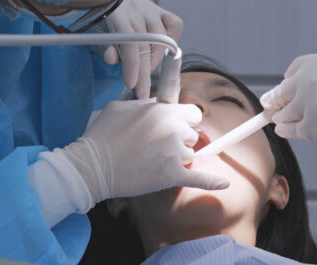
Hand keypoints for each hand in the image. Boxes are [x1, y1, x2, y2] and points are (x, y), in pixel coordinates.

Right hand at [55, 99, 228, 203]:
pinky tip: (223, 185)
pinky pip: (199, 179)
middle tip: (158, 146)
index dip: (185, 120)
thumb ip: (146, 103)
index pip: (193, 112)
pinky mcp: (172, 175)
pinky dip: (211, 183)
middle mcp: (174, 129)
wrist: (93, 166)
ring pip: (190, 155)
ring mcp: (175, 153)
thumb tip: (158, 103)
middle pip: (192, 134)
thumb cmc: (103, 135)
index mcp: (164, 111)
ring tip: (154, 161)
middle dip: (180, 139)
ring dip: (177, 158)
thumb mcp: (122, 106)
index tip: (178, 125)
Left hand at [104, 0, 182, 98]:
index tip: (132, 85)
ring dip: (156, 61)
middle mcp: (139, 14)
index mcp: (120, 18)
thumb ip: (110, 47)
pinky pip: (176, 26)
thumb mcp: (105, 32)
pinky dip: (173, 39)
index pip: (130, 47)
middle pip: (147, 49)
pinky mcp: (164, 12)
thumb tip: (111, 60)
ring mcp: (153, 12)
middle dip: (144, 74)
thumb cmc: (112, 18)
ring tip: (147, 72)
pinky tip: (165, 50)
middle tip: (142, 91)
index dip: (133, 68)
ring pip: (162, 42)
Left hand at [260, 54, 316, 148]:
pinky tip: (283, 129)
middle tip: (268, 104)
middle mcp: (307, 81)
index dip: (290, 80)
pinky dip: (284, 130)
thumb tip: (294, 91)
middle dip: (275, 99)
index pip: (293, 70)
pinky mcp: (308, 127)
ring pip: (282, 112)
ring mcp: (305, 105)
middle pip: (281, 91)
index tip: (287, 86)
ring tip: (280, 118)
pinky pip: (286, 129)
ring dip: (281, 117)